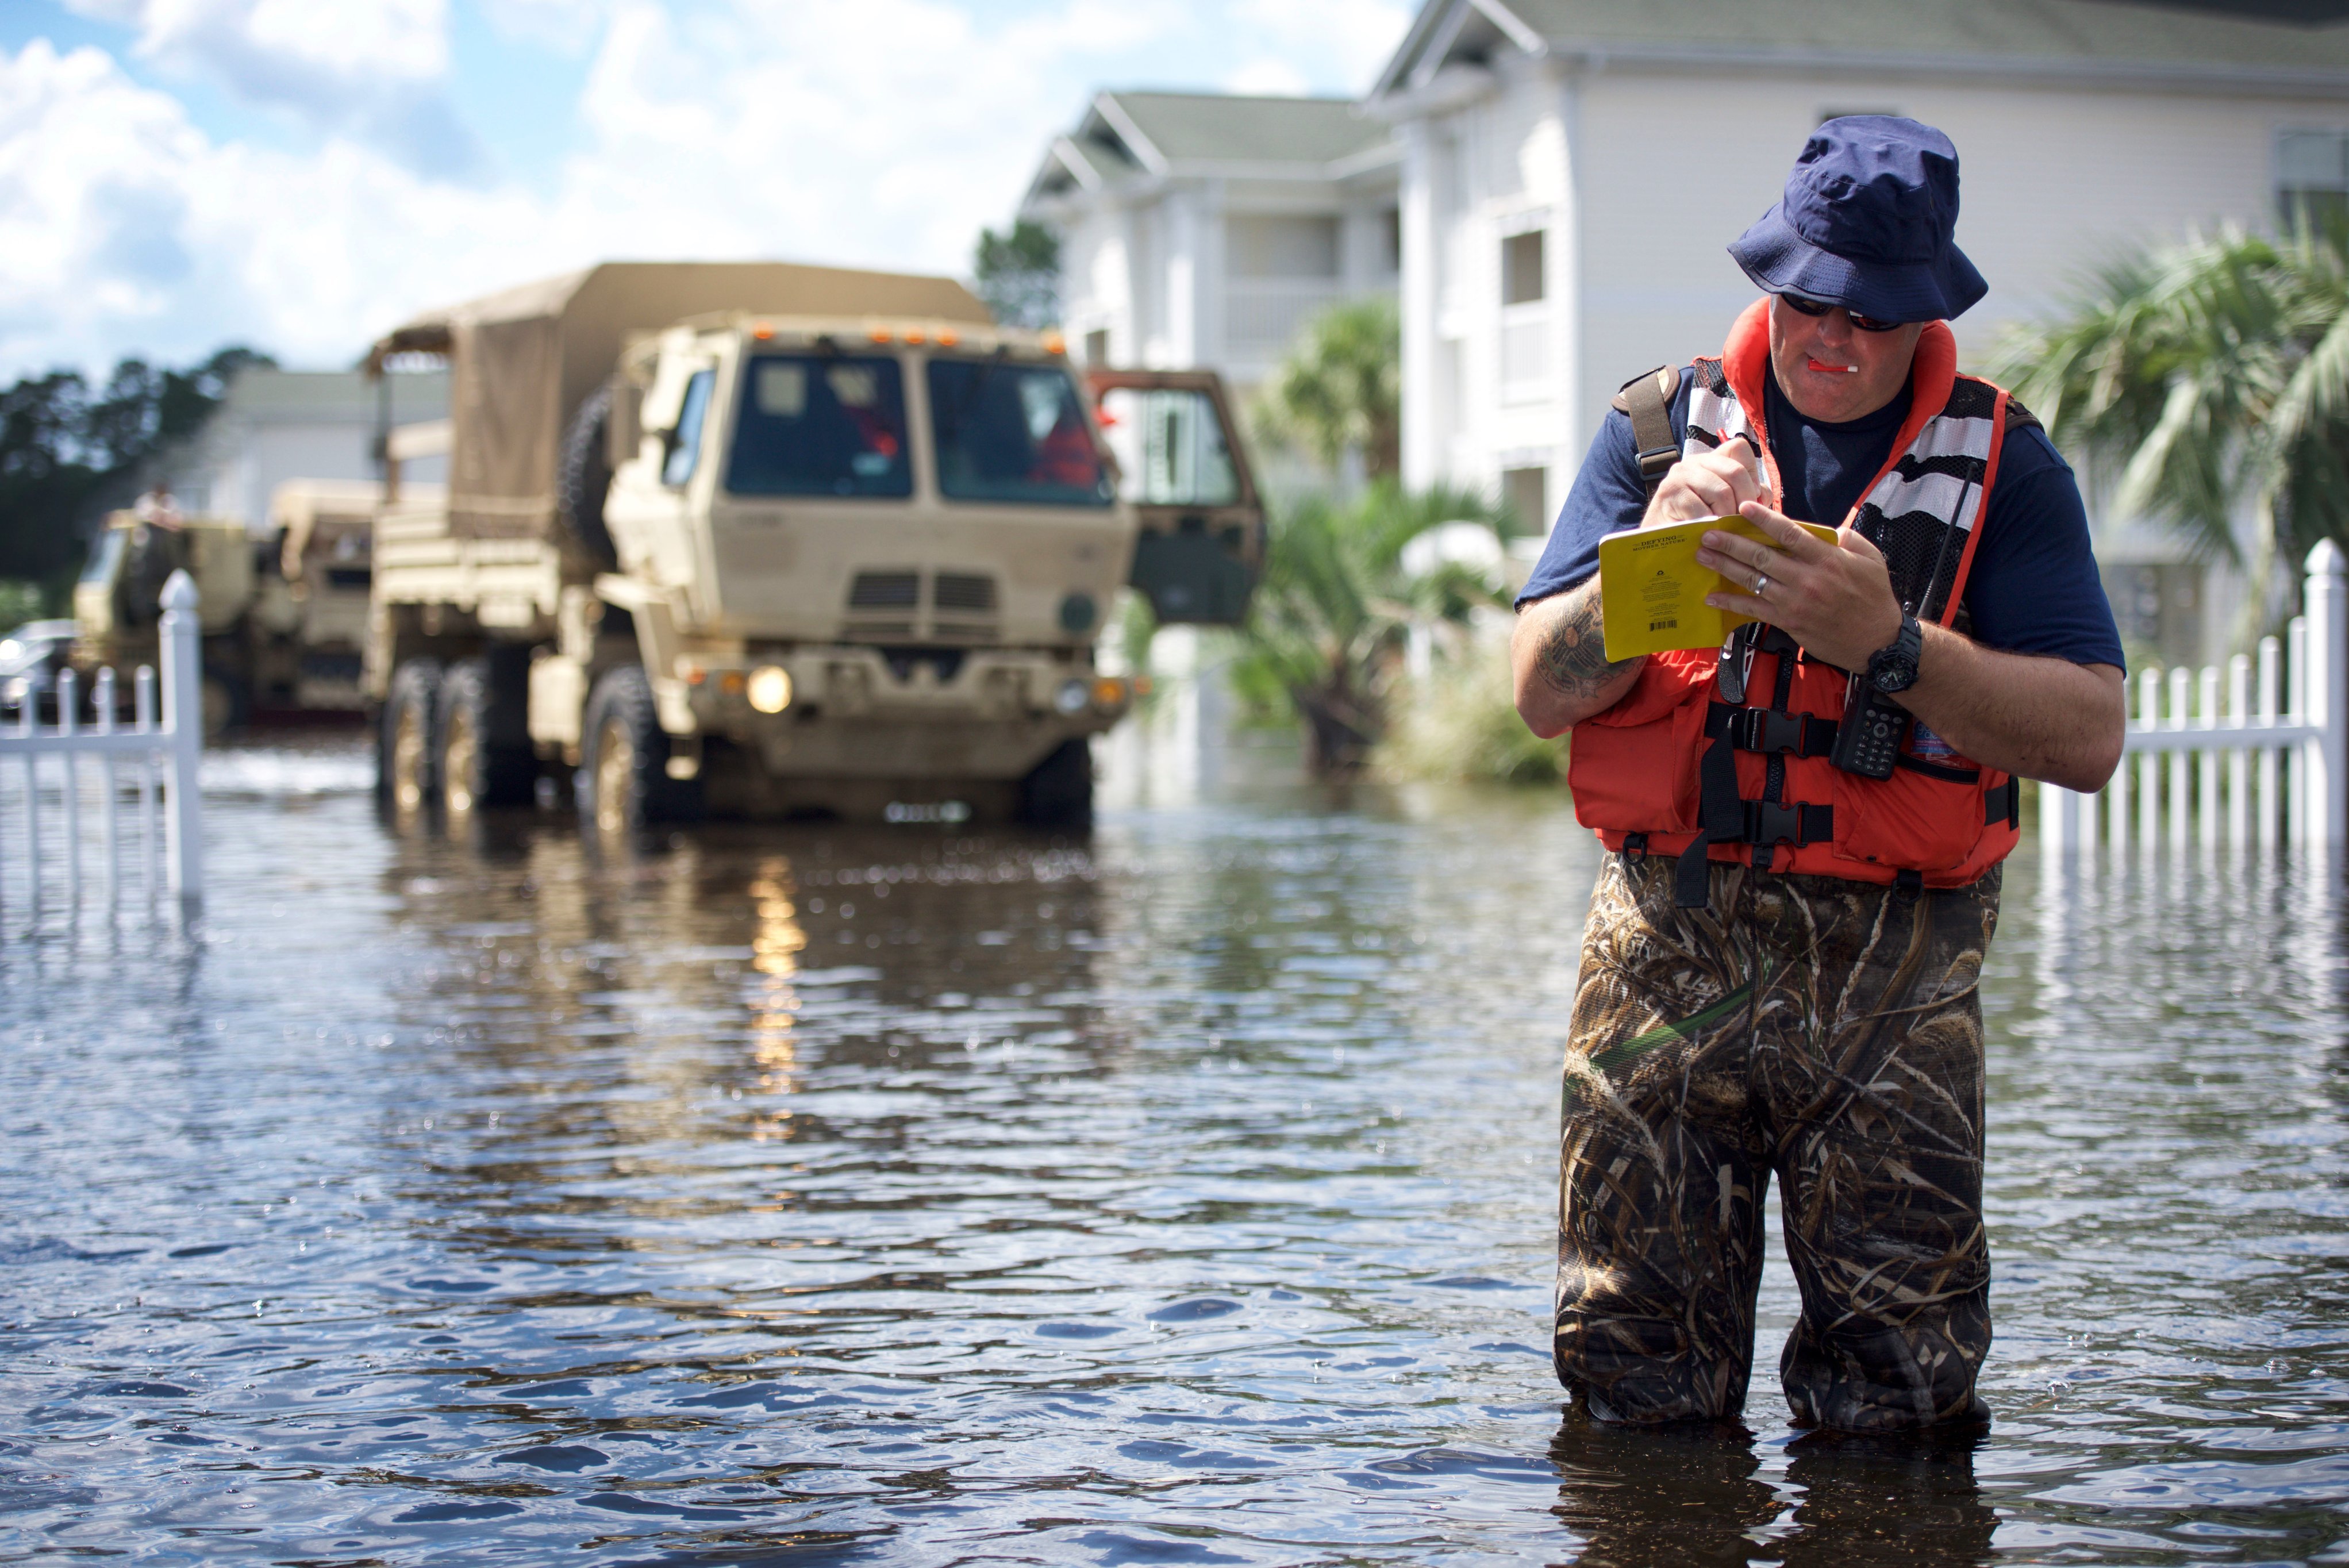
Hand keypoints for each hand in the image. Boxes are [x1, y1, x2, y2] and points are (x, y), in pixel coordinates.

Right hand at [1644, 438, 1770, 525]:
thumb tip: (1763, 495)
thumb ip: (1747, 496)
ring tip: (1722, 531)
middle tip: (1739, 521)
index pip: (1739, 448)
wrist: (1659, 544)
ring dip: (1726, 517)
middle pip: (1736, 471)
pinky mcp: (1670, 493)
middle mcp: (1695, 461)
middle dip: (1744, 501)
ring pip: (1722, 492)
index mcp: (1710, 460)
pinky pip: (1702, 510)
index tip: (1750, 499)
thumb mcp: (1725, 506)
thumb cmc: (1695, 524)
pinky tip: (1707, 535)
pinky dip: (1709, 527)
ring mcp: (1680, 474)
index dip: (1752, 475)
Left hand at [1697, 501, 1903, 671]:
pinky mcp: (1788, 621)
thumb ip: (1846, 539)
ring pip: (1752, 580)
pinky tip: (1712, 596)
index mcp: (1827, 558)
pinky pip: (1753, 609)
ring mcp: (1795, 602)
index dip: (1763, 519)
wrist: (1877, 641)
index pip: (1789, 533)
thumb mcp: (1870, 558)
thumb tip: (1822, 529)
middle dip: (1731, 544)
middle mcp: (1807, 578)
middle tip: (1707, 534)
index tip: (1742, 508)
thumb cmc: (1874, 596)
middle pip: (1761, 555)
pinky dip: (1731, 602)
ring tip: (1703, 556)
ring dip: (1724, 567)